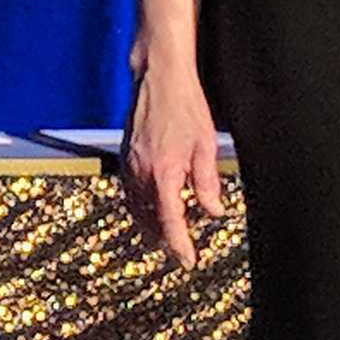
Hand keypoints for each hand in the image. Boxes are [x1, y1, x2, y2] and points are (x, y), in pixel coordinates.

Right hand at [121, 44, 225, 269]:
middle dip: (165, 240)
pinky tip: (148, 210)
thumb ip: (208, 183)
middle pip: (150, 220)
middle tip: (180, 253)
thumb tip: (213, 210)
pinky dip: (139, 208)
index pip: (170, 221)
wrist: (159, 78)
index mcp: (164, 173)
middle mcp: (142, 172)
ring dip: (150, 227)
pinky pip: (129, 193)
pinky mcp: (125, 156)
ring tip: (164, 238)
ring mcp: (130, 165)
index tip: (188, 261)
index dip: (179, 245)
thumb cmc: (185, 105)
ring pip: (136, 209)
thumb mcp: (206, 146)